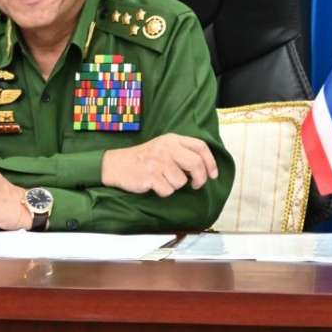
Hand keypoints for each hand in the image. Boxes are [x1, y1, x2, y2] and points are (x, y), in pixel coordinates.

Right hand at [101, 133, 218, 197]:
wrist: (117, 165)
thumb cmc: (143, 159)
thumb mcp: (163, 147)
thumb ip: (182, 152)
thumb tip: (204, 169)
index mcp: (172, 139)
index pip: (200, 147)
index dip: (211, 162)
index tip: (213, 175)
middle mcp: (166, 148)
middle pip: (196, 164)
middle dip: (200, 178)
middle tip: (196, 185)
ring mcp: (158, 161)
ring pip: (181, 181)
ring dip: (175, 186)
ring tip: (163, 180)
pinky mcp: (151, 175)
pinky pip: (168, 190)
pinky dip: (163, 192)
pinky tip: (154, 185)